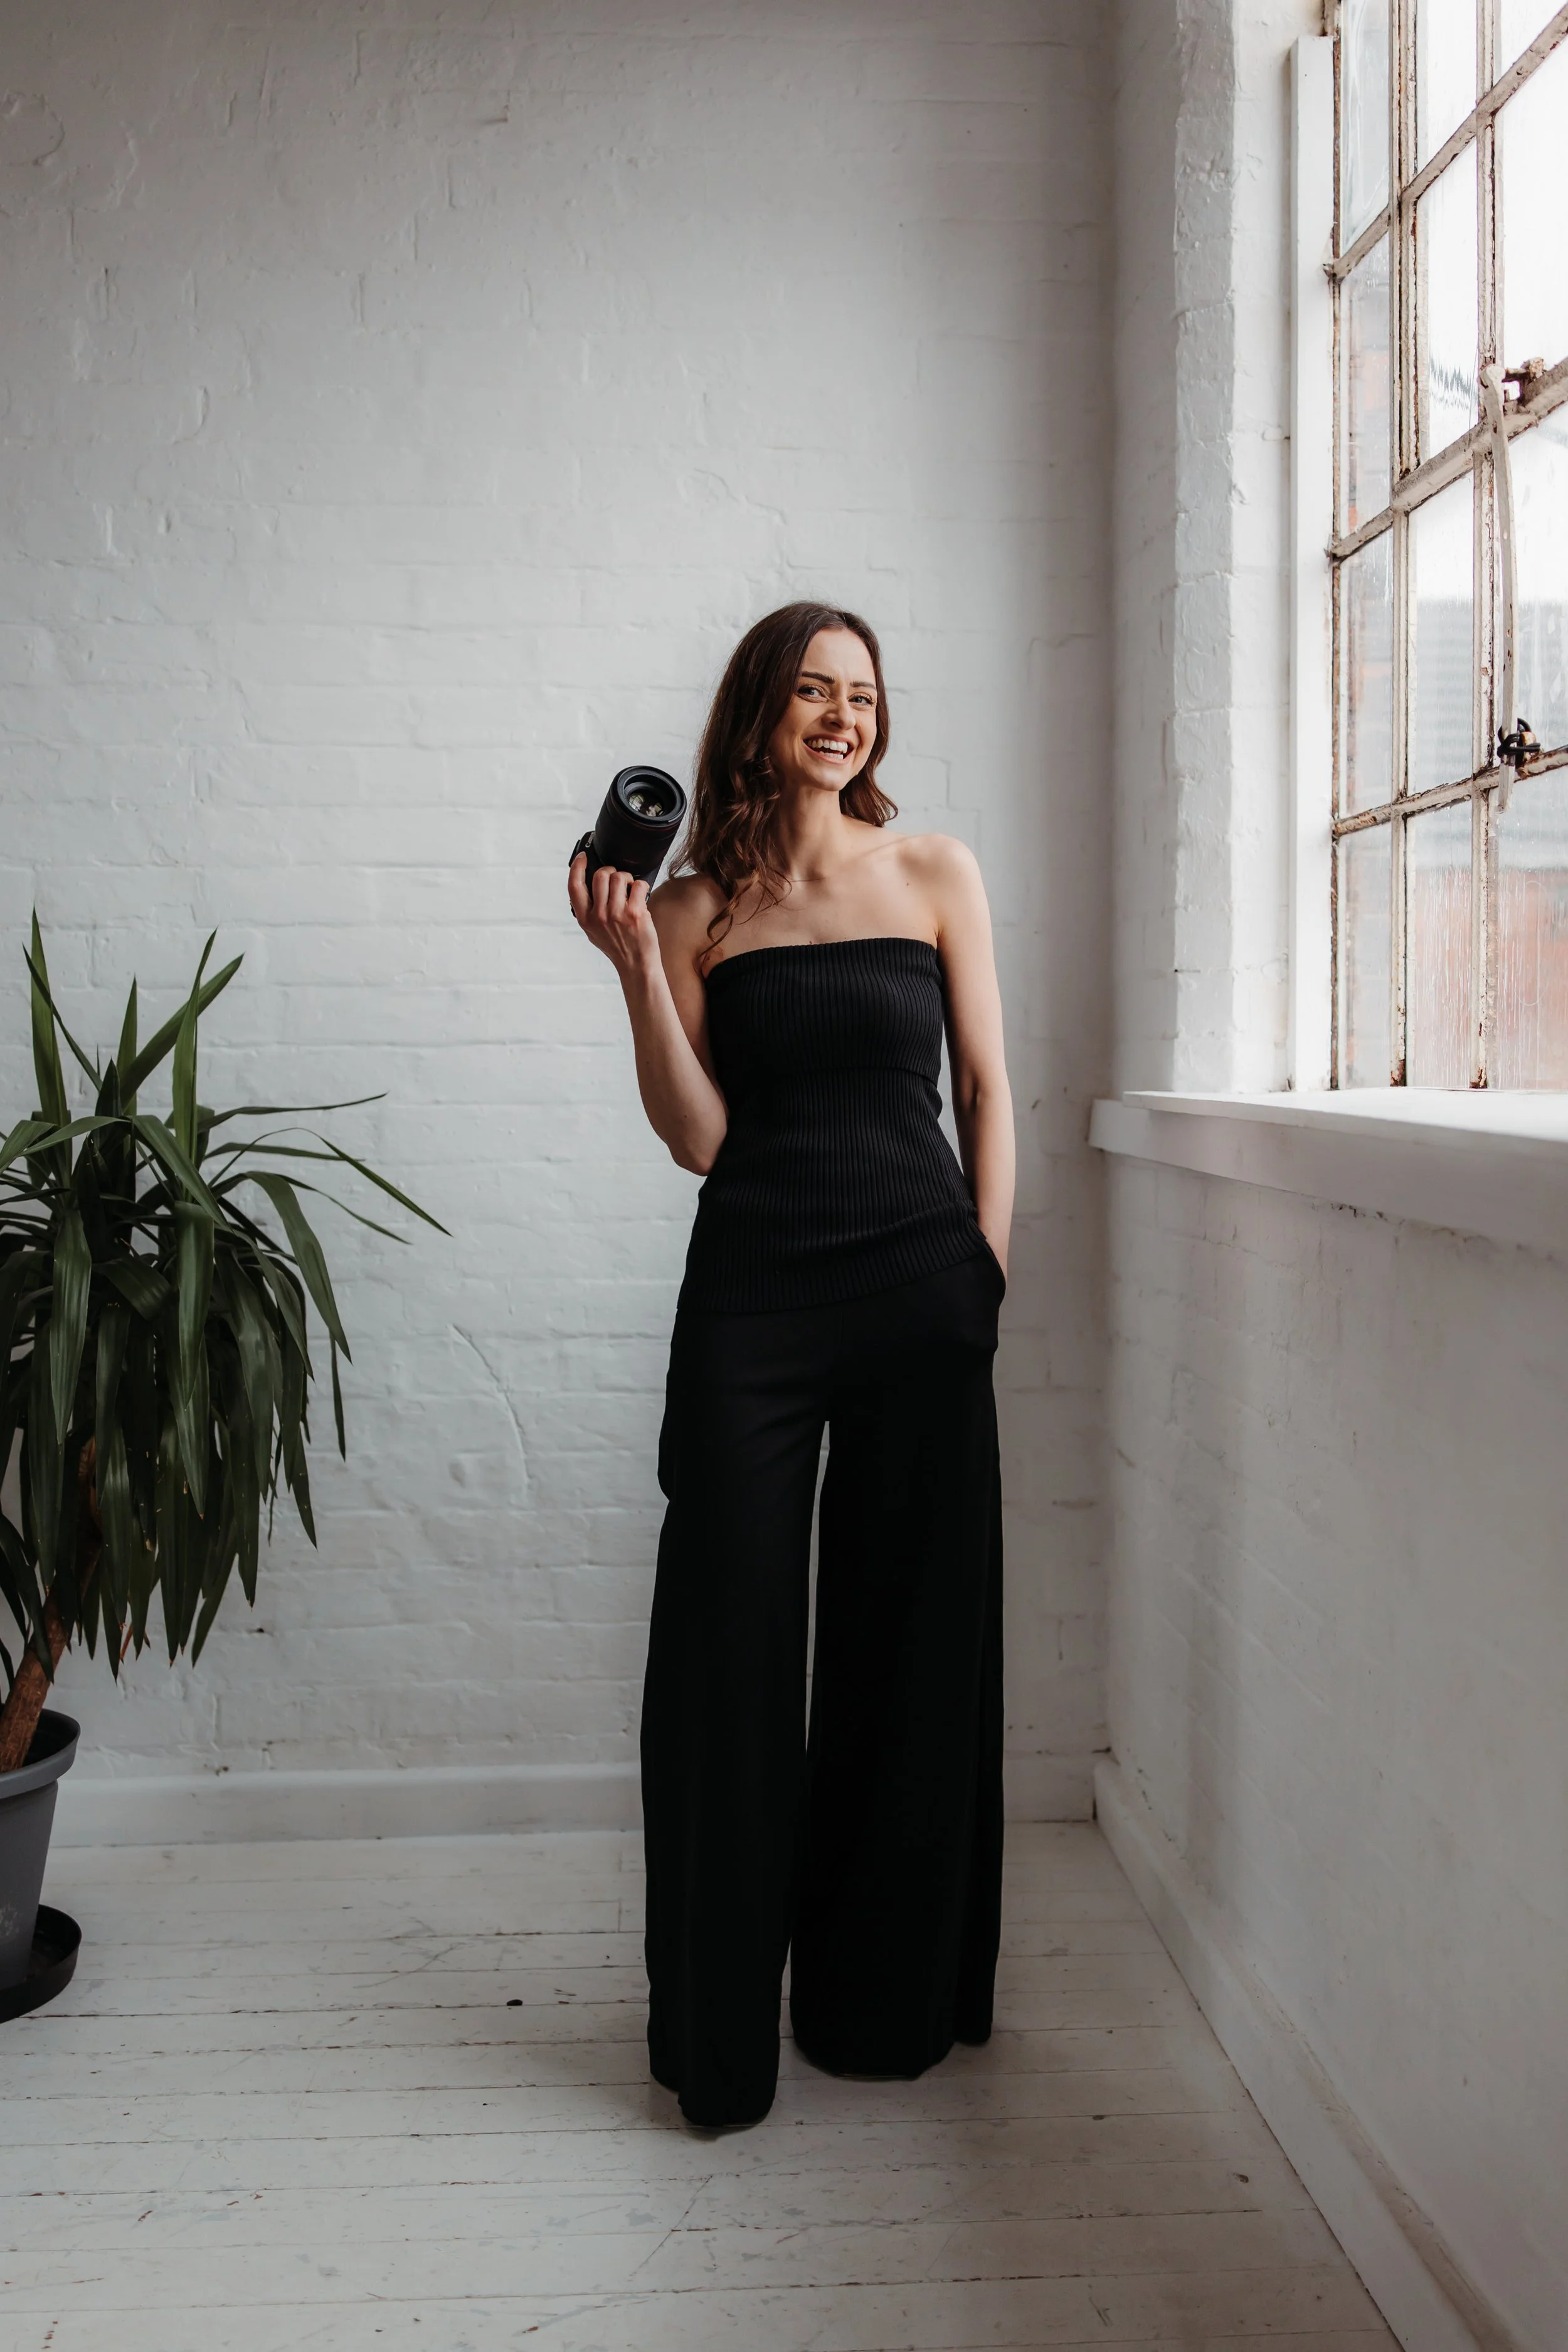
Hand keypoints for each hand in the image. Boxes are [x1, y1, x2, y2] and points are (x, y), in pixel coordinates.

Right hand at [569, 852, 661, 983]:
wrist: (636, 965)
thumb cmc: (617, 947)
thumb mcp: (593, 931)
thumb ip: (589, 910)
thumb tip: (590, 884)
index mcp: (585, 919)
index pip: (574, 886)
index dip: (577, 867)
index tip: (583, 857)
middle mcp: (598, 916)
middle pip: (600, 875)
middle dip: (611, 871)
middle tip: (618, 880)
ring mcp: (616, 914)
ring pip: (619, 877)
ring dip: (627, 879)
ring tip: (630, 890)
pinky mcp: (635, 914)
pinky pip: (638, 885)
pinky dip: (641, 886)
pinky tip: (641, 896)